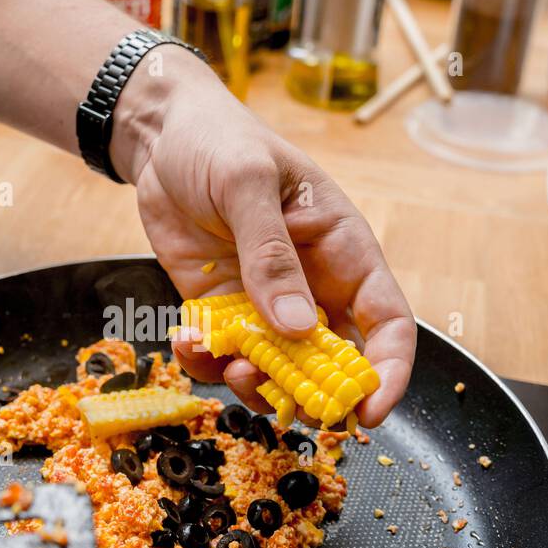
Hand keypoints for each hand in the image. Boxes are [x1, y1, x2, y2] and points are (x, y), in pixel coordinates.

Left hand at [111, 48, 415, 427]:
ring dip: (254, 385)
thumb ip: (270, 254)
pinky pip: (223, 355)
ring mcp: (264, 303)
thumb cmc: (219, 140)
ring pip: (276, 372)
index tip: (368, 413)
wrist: (160, 135)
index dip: (386, 372)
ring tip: (226, 363)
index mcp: (343, 250)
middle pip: (333, 364)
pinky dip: (206, 363)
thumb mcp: (247, 184)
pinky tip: (185, 340)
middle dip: (311, 394)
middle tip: (277, 398)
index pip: (387, 323)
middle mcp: (312, 285)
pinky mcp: (220, 310)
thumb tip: (296, 329)